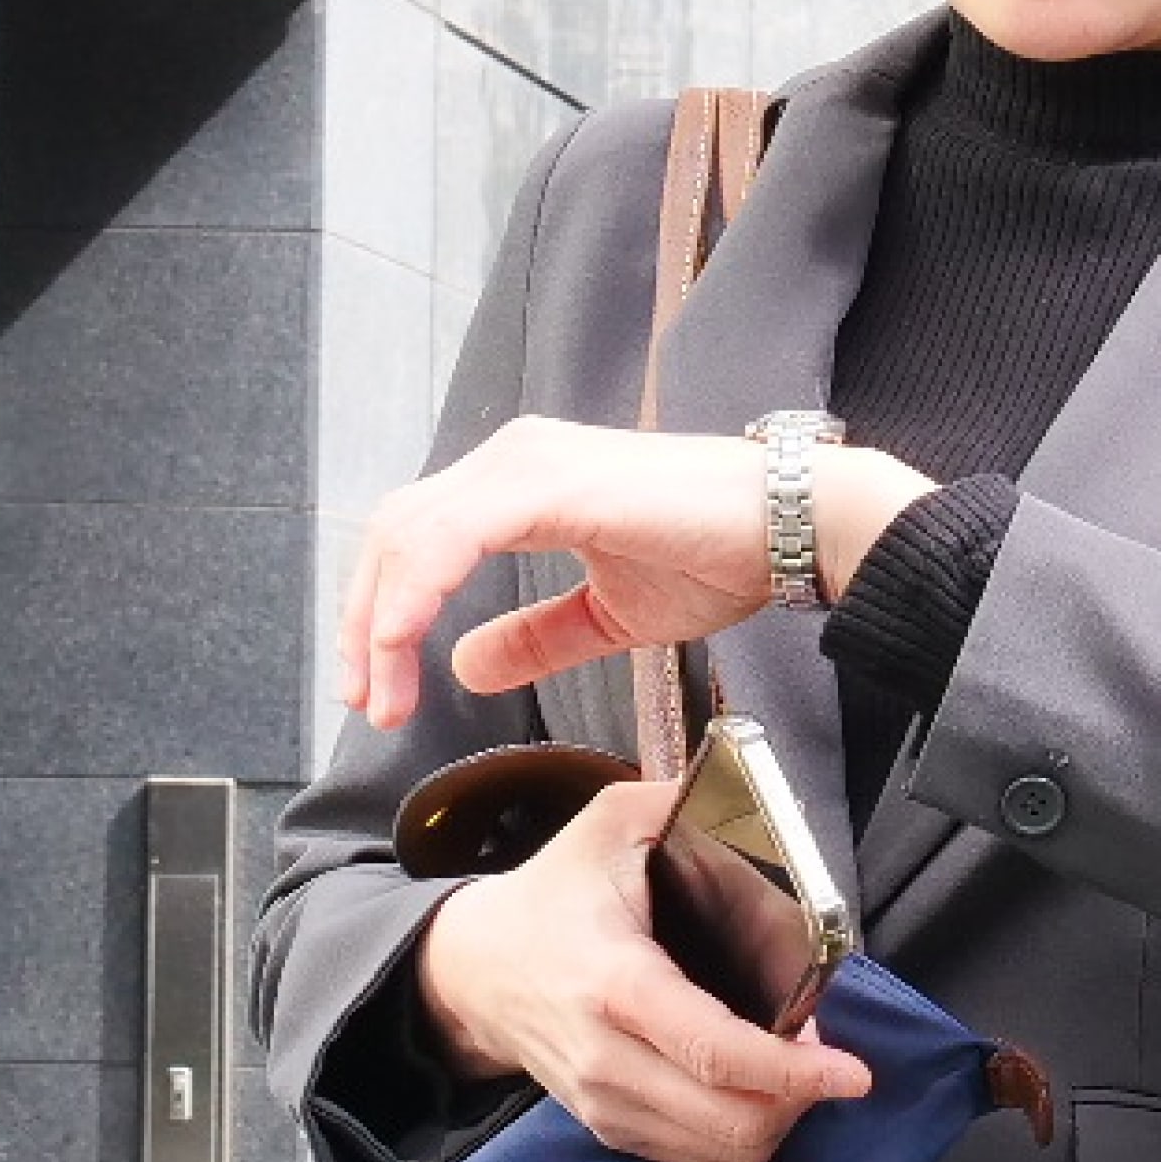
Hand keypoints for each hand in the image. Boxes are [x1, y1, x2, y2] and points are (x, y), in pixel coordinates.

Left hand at [336, 417, 935, 730]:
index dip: (380, 612)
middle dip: (365, 623)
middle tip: (366, 702)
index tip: (377, 687)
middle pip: (396, 532)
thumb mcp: (608, 616)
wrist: (795, 525)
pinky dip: (416, 593)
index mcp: (523, 484)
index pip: (418, 538)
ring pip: (411, 532)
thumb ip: (537, 639)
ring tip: (382, 691)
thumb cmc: (722, 554)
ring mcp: (529, 464)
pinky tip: (407, 641)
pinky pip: (452, 535)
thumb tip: (465, 665)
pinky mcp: (549, 482)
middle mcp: (517, 460)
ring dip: (380, 618)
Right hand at [416, 777, 871, 1161]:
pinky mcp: (607, 1128)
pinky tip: (756, 1093)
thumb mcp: (612, 824)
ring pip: (720, 1153)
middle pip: (729, 1120)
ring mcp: (604, 1104)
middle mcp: (607, 1058)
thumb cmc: (555, 892)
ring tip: (794, 1074)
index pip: (713, 1051)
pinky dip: (741, 1137)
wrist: (473, 968)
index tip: (855, 1073)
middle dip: (800, 1101)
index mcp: (616, 982)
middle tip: (827, 1061)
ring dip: (777, 1121)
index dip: (793, 1071)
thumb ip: (687, 804)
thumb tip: (763, 806)